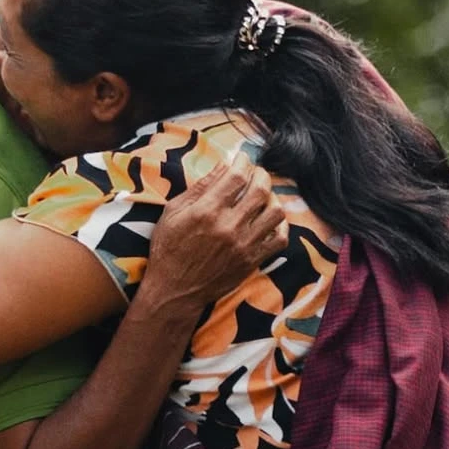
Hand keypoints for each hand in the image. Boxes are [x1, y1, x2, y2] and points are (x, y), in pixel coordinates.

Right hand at [146, 150, 288, 308]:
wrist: (175, 290)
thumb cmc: (169, 248)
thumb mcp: (174, 212)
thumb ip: (201, 187)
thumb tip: (224, 165)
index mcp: (207, 212)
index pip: (237, 176)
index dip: (243, 161)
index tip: (241, 158)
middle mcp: (229, 227)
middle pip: (260, 190)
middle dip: (261, 174)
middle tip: (254, 172)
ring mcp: (244, 245)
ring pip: (275, 212)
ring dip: (272, 198)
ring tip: (262, 195)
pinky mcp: (252, 261)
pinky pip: (280, 239)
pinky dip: (279, 224)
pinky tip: (268, 219)